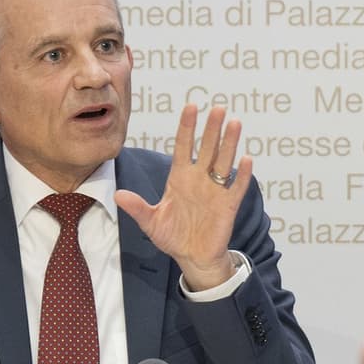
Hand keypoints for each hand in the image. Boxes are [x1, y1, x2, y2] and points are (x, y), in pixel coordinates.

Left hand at [115, 105, 253, 290]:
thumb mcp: (151, 222)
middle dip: (211, 129)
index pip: (182, 147)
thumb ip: (137, 208)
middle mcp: (198, 179)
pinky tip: (245, 160)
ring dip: (229, 143)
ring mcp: (215, 190)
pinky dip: (241, 175)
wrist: (192, 256)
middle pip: (206, 148)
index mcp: (179, 178)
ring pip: (223, 161)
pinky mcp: (228, 205)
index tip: (191, 107)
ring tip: (235, 123)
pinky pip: (236, 187)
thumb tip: (117, 195)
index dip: (186, 127)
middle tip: (217, 108)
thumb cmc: (172, 236)